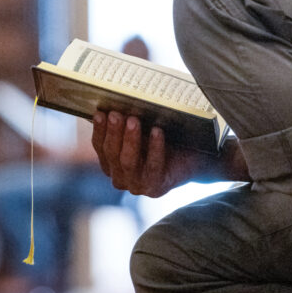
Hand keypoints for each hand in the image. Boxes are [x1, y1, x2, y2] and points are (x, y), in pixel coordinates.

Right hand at [91, 110, 208, 197]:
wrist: (192, 159)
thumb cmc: (164, 142)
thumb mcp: (142, 131)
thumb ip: (126, 124)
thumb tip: (112, 104)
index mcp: (111, 165)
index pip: (100, 147)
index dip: (99, 130)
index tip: (100, 113)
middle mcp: (120, 178)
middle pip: (112, 154)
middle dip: (113, 132)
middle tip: (116, 114)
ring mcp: (137, 185)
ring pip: (128, 162)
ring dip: (130, 139)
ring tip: (133, 120)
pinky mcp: (155, 188)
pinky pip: (153, 165)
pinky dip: (155, 147)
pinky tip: (157, 131)